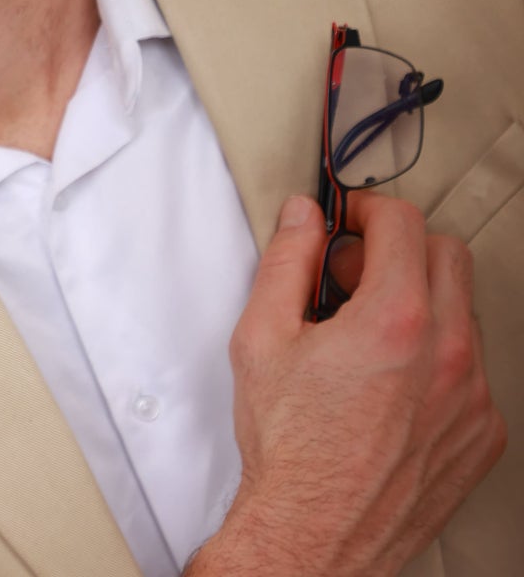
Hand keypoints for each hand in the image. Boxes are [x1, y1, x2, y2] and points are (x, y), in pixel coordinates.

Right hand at [189, 192, 505, 576]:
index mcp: (395, 320)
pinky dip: (439, 357)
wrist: (313, 537)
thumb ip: (286, 261)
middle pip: (447, 254)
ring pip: (463, 310)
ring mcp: (474, 398)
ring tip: (370, 336)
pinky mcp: (483, 435)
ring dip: (422, 302)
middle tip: (357, 274)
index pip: (403, 222)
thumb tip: (304, 218)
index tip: (349, 222)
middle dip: (401, 248)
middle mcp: (447, 354)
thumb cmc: (289, 448)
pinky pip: (474, 367)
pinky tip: (394, 382)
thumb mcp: (262, 337)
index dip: (367, 210)